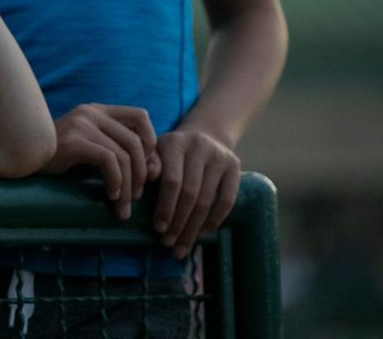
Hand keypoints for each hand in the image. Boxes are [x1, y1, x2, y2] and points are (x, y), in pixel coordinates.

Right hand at [42, 104, 157, 220]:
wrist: (22, 159)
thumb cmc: (58, 160)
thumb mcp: (93, 152)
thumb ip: (122, 156)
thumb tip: (157, 172)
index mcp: (97, 111)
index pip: (141, 116)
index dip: (151, 141)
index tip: (145, 168)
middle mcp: (91, 112)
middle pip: (135, 141)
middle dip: (142, 174)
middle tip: (136, 198)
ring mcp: (81, 124)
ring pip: (123, 155)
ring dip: (129, 186)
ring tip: (123, 205)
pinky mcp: (73, 141)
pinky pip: (108, 161)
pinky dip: (115, 181)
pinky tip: (110, 195)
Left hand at [152, 129, 239, 258]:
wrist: (204, 135)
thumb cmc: (171, 152)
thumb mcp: (155, 152)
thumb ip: (149, 164)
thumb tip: (147, 177)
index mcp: (175, 142)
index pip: (171, 181)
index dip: (165, 207)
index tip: (158, 229)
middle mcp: (199, 146)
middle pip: (190, 194)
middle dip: (178, 223)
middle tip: (168, 244)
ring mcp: (220, 156)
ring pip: (208, 200)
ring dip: (194, 228)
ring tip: (182, 246)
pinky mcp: (235, 166)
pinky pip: (227, 201)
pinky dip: (214, 220)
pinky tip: (202, 234)